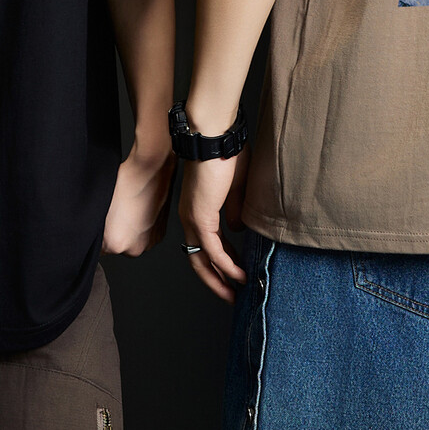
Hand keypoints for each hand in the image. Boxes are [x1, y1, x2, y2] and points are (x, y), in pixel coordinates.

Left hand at [102, 140, 175, 256]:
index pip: (100, 249)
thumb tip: (95, 231)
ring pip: (132, 241)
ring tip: (129, 210)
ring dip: (130, 231)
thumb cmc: (125, 181)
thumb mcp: (100, 205)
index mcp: (115, 243)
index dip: (99, 233)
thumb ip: (96, 226)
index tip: (101, 222)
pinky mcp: (160, 234)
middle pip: (117, 246)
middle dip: (115, 233)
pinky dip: (142, 227)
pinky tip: (139, 211)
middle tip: (116, 213)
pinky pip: (145, 236)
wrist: (149, 169)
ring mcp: (150, 242)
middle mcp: (135, 248)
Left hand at [179, 145, 249, 300]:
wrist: (214, 135)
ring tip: (235, 293)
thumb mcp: (235, 187)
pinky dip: (225, 265)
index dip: (220, 261)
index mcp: (197, 207)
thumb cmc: (226, 153)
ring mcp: (193, 218)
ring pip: (201, 259)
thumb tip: (236, 229)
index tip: (237, 270)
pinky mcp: (201, 217)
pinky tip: (238, 275)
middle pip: (198, 259)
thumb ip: (234, 210)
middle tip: (231, 294)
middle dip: (214, 280)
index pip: (205, 243)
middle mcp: (190, 216)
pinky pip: (212, 250)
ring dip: (219, 279)